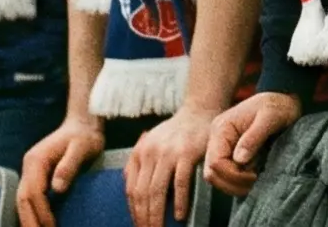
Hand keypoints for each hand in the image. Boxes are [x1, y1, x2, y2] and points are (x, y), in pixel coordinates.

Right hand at [19, 115, 104, 226]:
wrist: (83, 123)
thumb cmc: (85, 135)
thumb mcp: (82, 147)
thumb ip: (69, 166)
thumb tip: (56, 188)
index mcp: (36, 160)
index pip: (33, 193)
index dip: (42, 212)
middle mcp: (29, 166)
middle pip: (22, 199)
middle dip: (30, 221)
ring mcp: (30, 170)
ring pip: (22, 200)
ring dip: (29, 219)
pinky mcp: (36, 175)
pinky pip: (30, 197)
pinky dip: (32, 212)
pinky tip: (39, 223)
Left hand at [126, 106, 214, 226]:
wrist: (199, 111)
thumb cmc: (177, 131)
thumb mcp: (151, 142)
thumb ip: (138, 161)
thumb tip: (128, 185)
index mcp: (140, 152)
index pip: (131, 189)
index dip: (134, 211)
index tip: (139, 225)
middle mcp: (151, 152)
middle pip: (142, 193)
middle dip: (144, 218)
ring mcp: (169, 153)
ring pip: (157, 191)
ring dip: (157, 215)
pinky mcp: (187, 153)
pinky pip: (180, 183)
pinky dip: (179, 202)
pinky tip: (180, 215)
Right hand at [204, 92, 299, 196]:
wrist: (283, 100)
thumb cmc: (277, 106)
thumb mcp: (270, 117)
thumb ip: (253, 137)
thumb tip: (239, 160)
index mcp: (222, 128)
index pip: (216, 163)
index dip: (234, 175)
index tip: (254, 175)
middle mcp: (217, 139)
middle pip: (212, 173)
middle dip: (234, 182)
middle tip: (256, 179)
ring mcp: (222, 147)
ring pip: (218, 177)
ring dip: (236, 184)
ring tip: (256, 177)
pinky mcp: (230, 154)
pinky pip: (227, 175)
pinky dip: (239, 181)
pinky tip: (254, 175)